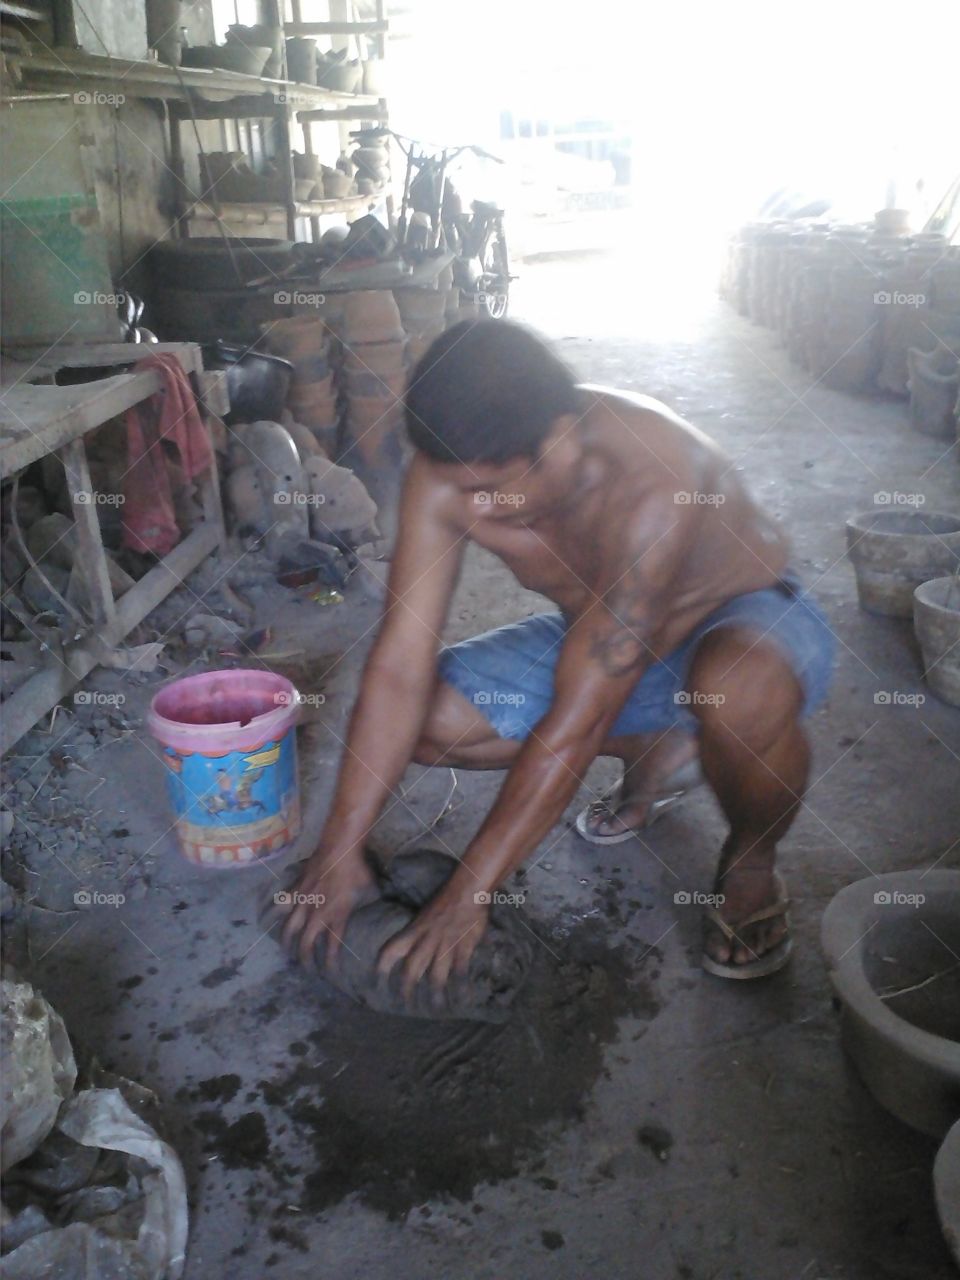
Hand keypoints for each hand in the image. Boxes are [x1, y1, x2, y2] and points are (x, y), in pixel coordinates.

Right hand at [277, 848, 377, 968]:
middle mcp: (318, 914)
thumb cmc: (358, 868)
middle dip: (305, 960)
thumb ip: (369, 903)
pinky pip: (282, 905)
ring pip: (290, 929)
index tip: (330, 974)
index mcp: (337, 917)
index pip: (332, 948)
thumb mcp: (370, 890)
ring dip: (287, 943)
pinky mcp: (296, 889)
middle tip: (306, 968)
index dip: (330, 964)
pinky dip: (277, 914)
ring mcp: (304, 902)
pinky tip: (272, 919)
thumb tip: (380, 907)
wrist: (339, 847)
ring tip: (287, 951)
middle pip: (306, 944)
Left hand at [377, 885, 489, 1003]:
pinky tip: (462, 997)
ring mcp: (444, 945)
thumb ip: (418, 932)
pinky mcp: (462, 947)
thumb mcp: (424, 915)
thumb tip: (411, 947)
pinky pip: (460, 970)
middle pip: (411, 969)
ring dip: (435, 994)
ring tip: (436, 1008)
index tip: (374, 983)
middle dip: (407, 989)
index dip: (381, 969)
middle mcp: (426, 941)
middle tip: (406, 1004)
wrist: (466, 890)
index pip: (390, 951)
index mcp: (414, 931)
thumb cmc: (446, 900)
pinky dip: (461, 985)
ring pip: (435, 975)